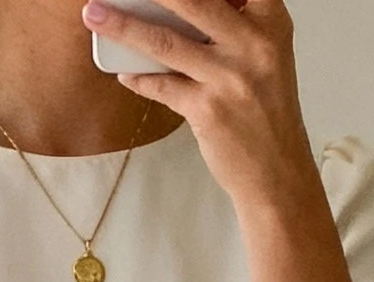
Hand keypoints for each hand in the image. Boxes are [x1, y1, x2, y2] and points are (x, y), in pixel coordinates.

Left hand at [82, 0, 315, 212]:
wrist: (277, 173)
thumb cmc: (266, 112)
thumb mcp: (264, 55)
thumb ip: (232, 26)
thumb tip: (177, 6)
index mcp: (270, 21)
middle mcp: (253, 44)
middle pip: (191, 0)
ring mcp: (229, 78)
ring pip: (165, 42)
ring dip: (123, 25)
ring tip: (95, 14)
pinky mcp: (208, 110)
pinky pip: (162, 86)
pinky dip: (138, 78)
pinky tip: (124, 71)